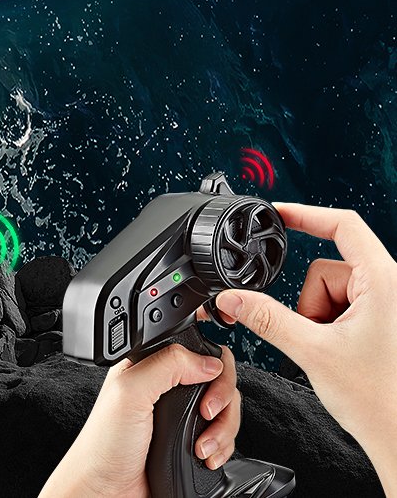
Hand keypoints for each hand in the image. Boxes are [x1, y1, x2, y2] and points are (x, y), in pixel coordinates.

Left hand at [39, 342, 238, 497]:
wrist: (108, 492)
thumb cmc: (105, 443)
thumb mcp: (130, 390)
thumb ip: (167, 364)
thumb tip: (209, 361)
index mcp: (154, 365)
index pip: (198, 348)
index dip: (212, 362)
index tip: (208, 385)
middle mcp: (171, 388)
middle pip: (220, 379)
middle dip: (223, 400)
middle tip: (206, 415)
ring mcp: (185, 416)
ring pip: (227, 409)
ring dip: (223, 429)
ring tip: (202, 446)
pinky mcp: (194, 442)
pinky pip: (225, 437)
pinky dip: (223, 447)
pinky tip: (206, 456)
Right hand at [215, 203, 396, 495]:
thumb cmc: (378, 401)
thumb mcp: (312, 352)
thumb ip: (267, 319)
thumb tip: (233, 297)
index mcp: (383, 280)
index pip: (342, 224)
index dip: (306, 214)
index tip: (278, 213)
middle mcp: (389, 284)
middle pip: (326, 269)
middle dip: (313, 305)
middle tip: (323, 340)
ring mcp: (386, 302)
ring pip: (330, 291)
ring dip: (321, 319)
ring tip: (337, 352)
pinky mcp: (382, 319)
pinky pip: (341, 307)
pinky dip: (332, 327)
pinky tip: (344, 355)